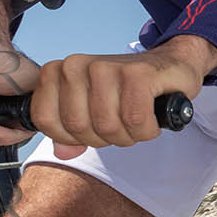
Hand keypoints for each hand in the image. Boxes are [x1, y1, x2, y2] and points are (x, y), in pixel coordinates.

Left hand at [29, 36, 214, 158]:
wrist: (171, 64)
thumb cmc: (129, 88)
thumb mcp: (93, 110)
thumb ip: (71, 131)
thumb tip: (63, 152)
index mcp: (59, 72)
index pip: (45, 119)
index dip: (69, 137)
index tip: (91, 129)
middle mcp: (77, 65)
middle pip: (78, 127)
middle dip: (103, 138)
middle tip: (120, 126)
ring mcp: (106, 66)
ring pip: (107, 125)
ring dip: (128, 135)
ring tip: (137, 122)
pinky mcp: (137, 73)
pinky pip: (135, 119)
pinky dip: (147, 129)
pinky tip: (152, 119)